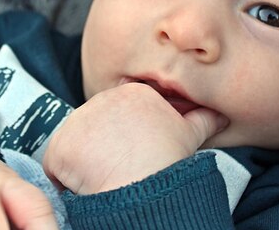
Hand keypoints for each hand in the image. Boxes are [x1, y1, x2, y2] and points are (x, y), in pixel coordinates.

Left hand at [43, 82, 227, 194]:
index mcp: (132, 92)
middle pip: (97, 126)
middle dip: (104, 147)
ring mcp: (77, 121)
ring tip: (108, 177)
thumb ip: (201, 120)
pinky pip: (58, 166)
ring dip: (87, 162)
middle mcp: (101, 99)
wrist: (147, 184)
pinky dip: (69, 180)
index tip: (134, 154)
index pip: (120, 113)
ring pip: (77, 144)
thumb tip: (220, 115)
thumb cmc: (169, 161)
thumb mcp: (189, 136)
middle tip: (122, 168)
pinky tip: (90, 186)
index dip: (125, 137)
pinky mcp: (59, 146)